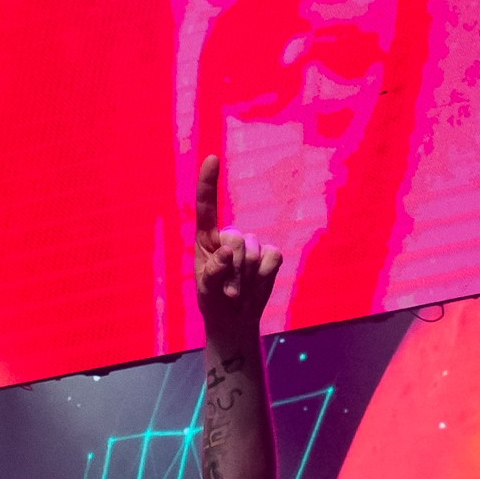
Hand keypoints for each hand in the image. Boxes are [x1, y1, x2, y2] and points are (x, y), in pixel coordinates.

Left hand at [192, 154, 283, 355]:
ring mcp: (252, 245)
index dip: (208, 183)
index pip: (207, 206)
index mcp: (207, 239)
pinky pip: (273, 257)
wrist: (235, 321)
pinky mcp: (270, 255)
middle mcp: (229, 236)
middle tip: (228, 290)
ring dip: (247, 276)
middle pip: (236, 238)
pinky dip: (265, 276)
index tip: (212, 158)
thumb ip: (213, 271)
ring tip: (239, 291)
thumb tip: (227, 250)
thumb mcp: (206, 291)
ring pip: (254, 250)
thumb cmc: (214, 302)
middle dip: (233, 267)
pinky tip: (257, 285)